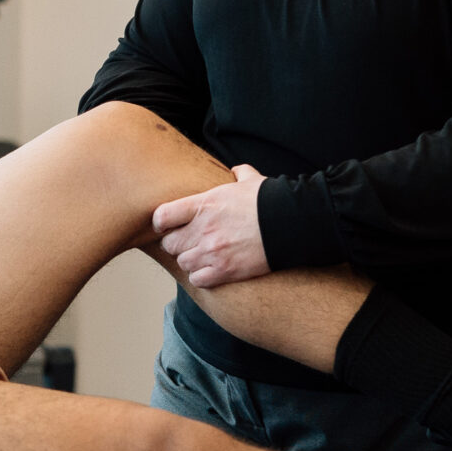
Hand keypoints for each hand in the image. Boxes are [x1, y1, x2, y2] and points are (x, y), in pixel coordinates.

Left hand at [152, 165, 270, 287]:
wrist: (290, 223)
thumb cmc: (270, 200)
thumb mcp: (250, 181)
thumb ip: (238, 174)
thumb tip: (236, 171)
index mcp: (203, 204)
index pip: (162, 216)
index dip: (161, 222)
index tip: (167, 225)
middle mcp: (203, 229)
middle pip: (170, 244)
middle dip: (177, 243)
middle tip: (188, 242)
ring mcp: (213, 252)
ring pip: (183, 262)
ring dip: (190, 260)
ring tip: (201, 256)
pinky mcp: (225, 270)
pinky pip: (198, 279)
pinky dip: (201, 276)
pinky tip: (210, 270)